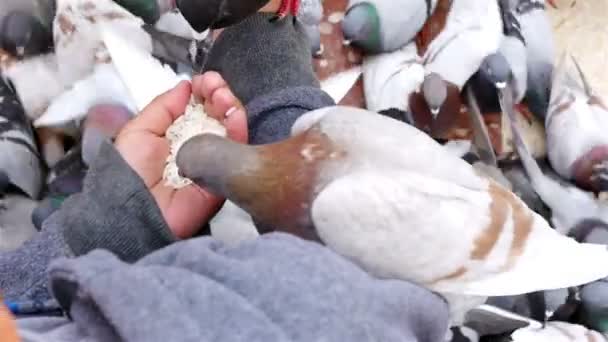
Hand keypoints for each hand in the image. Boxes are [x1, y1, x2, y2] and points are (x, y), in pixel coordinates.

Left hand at [115, 74, 246, 238]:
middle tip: (214, 84)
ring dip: (230, 105)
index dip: (204, 91)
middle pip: (218, 114)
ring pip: (231, 128)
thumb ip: (163, 107)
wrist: (133, 209)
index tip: (203, 80)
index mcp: (179, 134)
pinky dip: (239, 126)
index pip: (199, 107)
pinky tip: (232, 111)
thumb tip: (186, 86)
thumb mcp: (139, 130)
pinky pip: (238, 148)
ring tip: (221, 95)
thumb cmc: (129, 172)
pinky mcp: (226, 174)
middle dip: (218, 94)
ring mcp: (215, 158)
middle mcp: (199, 144)